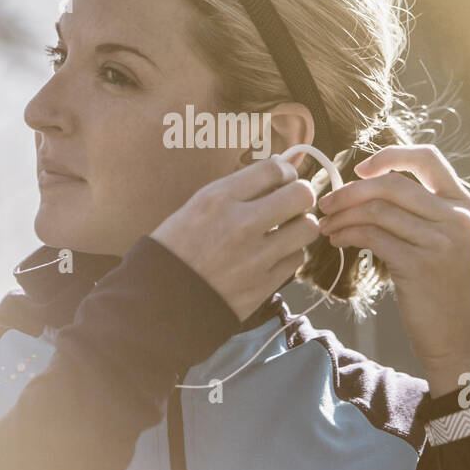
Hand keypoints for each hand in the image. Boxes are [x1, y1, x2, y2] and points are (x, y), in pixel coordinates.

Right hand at [150, 157, 318, 321]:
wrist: (161, 300)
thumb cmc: (176, 249)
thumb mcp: (196, 207)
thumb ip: (237, 190)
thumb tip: (278, 169)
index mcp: (218, 199)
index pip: (274, 169)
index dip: (285, 171)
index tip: (283, 180)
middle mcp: (241, 224)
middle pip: (300, 195)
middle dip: (300, 196)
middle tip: (291, 204)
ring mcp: (255, 256)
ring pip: (307, 228)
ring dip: (299, 226)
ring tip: (285, 231)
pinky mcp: (264, 284)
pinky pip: (297, 259)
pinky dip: (289, 255)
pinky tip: (274, 255)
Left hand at [317, 145, 469, 397]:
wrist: (463, 340)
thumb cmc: (448, 293)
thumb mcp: (450, 243)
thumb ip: (425, 214)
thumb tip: (370, 189)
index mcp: (465, 205)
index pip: (428, 158)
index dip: (389, 156)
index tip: (359, 168)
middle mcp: (457, 218)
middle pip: (393, 184)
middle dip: (351, 190)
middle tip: (326, 202)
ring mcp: (440, 241)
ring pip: (378, 210)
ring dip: (343, 215)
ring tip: (327, 225)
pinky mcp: (419, 265)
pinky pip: (373, 237)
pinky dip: (348, 234)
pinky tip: (338, 241)